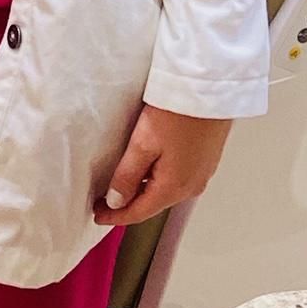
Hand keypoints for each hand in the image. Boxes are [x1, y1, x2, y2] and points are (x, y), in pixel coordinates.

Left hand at [94, 103, 232, 226]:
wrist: (210, 91)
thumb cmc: (176, 113)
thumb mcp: (143, 142)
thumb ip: (128, 174)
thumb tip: (116, 202)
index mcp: (174, 187)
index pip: (140, 212)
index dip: (116, 216)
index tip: (96, 216)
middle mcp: (191, 187)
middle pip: (153, 204)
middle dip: (128, 206)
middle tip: (103, 204)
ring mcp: (201, 174)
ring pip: (165, 192)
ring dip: (142, 194)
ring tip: (120, 190)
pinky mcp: (205, 161)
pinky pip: (175, 180)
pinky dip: (157, 182)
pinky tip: (146, 173)